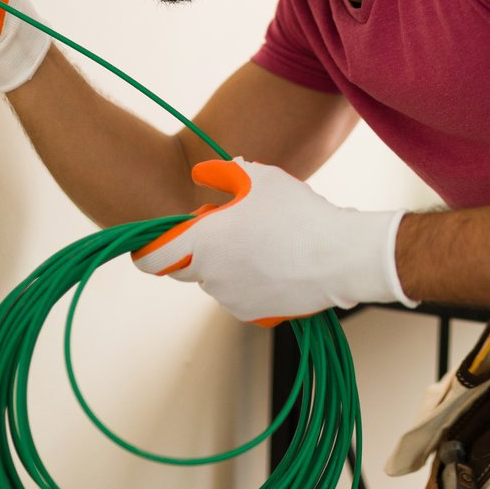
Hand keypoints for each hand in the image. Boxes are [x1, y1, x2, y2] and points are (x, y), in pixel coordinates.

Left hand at [132, 158, 415, 325]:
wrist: (340, 256)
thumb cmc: (297, 212)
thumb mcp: (258, 177)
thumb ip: (222, 172)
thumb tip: (203, 173)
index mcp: (202, 243)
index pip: (151, 258)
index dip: (149, 250)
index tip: (156, 243)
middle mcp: (209, 277)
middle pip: (186, 266)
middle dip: (199, 249)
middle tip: (230, 228)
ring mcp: (231, 300)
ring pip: (216, 280)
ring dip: (227, 264)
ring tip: (265, 241)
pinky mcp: (254, 315)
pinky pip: (240, 296)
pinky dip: (249, 282)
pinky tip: (277, 263)